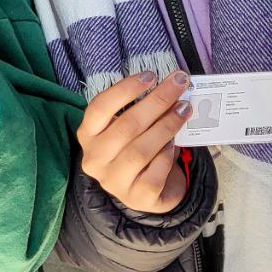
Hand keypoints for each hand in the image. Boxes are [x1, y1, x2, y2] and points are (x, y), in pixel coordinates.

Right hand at [77, 71, 192, 213]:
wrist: (145, 191)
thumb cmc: (135, 148)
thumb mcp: (128, 128)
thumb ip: (140, 110)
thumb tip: (169, 86)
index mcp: (87, 135)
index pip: (100, 108)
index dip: (125, 89)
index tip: (150, 75)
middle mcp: (94, 158)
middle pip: (127, 125)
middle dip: (156, 101)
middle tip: (178, 84)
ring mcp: (113, 180)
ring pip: (141, 149)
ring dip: (167, 125)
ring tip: (184, 109)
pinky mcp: (137, 197)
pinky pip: (156, 170)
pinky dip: (168, 154)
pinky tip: (175, 143)